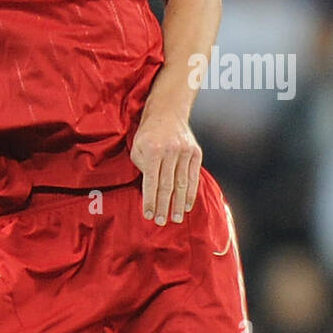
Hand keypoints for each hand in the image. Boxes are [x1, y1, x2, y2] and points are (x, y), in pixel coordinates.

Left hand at [130, 110, 201, 225]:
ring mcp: (185, 151)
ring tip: (176, 218)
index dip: (150, 200)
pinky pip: (193, 177)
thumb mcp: (137, 146)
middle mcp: (170, 150)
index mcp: (153, 149)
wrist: (168, 111)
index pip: (151, 181)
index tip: (148, 215)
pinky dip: (191, 193)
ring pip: (182, 183)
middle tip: (161, 221)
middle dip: (164, 206)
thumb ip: (142, 166)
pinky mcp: (196, 152)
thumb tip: (149, 189)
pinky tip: (187, 205)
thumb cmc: (148, 132)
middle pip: (167, 185)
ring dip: (179, 203)